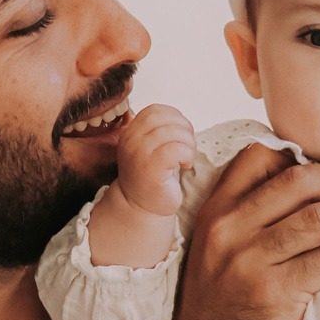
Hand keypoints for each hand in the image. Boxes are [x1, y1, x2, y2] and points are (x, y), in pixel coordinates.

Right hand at [113, 103, 196, 217]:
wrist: (141, 208)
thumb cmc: (152, 179)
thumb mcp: (151, 149)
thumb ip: (160, 131)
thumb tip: (180, 119)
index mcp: (130, 133)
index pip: (155, 110)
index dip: (174, 117)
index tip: (181, 133)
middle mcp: (131, 141)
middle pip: (164, 118)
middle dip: (184, 128)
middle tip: (188, 146)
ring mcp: (139, 154)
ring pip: (173, 132)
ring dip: (188, 143)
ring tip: (187, 157)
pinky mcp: (151, 168)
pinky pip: (176, 149)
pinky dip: (187, 154)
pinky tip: (185, 165)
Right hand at [162, 144, 319, 319]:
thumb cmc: (223, 308)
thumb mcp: (216, 251)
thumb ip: (246, 216)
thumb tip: (302, 180)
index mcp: (214, 212)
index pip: (258, 157)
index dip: (306, 154)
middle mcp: (228, 230)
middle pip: (299, 180)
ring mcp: (249, 261)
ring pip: (319, 216)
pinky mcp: (275, 294)